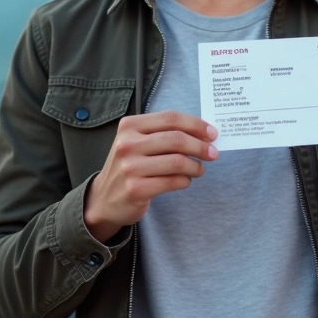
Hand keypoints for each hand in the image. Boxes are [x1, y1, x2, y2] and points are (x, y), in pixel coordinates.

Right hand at [83, 111, 217, 241]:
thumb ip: (164, 133)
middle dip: (201, 145)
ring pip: (177, 161)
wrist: (104, 199)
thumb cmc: (129, 166)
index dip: (196, 124)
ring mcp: (130, 168)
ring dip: (196, 165)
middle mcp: (127, 144)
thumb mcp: (137, 142)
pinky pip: (173, 181)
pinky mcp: (136, 189)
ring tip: (199, 169)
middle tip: (213, 153)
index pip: (170, 118)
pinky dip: (185, 180)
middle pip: (176, 139)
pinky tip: (185, 180)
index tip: (212, 133)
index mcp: (129, 126)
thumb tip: (203, 133)